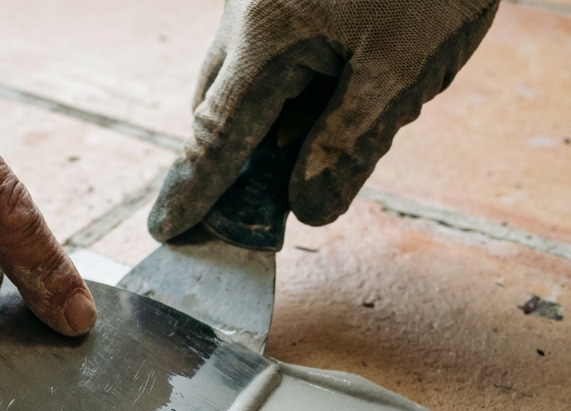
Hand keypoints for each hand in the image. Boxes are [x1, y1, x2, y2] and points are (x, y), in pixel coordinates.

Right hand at [149, 0, 498, 239]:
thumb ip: (350, 142)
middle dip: (228, 161)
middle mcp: (245, 14)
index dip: (195, 189)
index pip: (216, 134)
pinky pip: (267, 52)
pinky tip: (334, 90)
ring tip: (314, 145)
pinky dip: (284, 88)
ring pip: (240, 80)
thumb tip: (307, 208)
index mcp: (266, 39)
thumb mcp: (404, 69)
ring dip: (263, 123)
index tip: (167, 229)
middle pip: (217, 108)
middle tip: (249, 211)